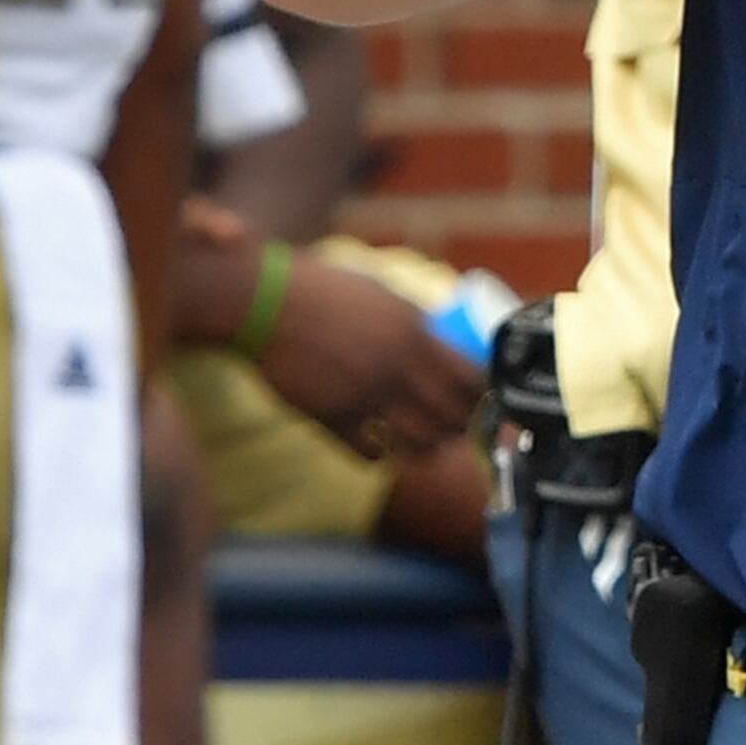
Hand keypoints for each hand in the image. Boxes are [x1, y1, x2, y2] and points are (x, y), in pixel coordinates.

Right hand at [252, 257, 481, 457]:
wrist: (264, 303)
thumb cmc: (321, 290)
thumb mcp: (382, 295)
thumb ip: (414, 322)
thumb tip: (441, 340)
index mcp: (415, 334)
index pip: (471, 378)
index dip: (481, 394)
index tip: (480, 398)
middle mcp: (397, 369)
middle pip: (452, 416)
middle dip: (460, 426)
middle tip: (455, 426)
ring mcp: (366, 397)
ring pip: (420, 442)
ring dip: (426, 446)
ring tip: (422, 441)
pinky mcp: (332, 419)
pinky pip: (370, 453)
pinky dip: (379, 454)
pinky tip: (377, 445)